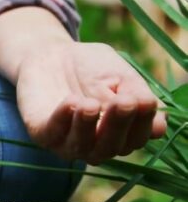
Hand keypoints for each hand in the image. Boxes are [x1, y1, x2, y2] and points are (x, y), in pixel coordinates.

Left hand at [16, 41, 166, 164]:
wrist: (52, 54)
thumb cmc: (92, 67)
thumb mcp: (121, 76)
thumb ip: (137, 97)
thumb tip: (159, 127)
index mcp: (119, 134)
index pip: (136, 138)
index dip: (143, 123)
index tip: (145, 101)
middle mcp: (95, 145)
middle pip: (111, 147)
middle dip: (118, 125)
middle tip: (124, 102)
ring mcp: (67, 143)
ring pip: (81, 147)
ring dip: (87, 127)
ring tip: (91, 104)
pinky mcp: (41, 133)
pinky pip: (52, 133)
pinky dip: (61, 119)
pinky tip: (71, 102)